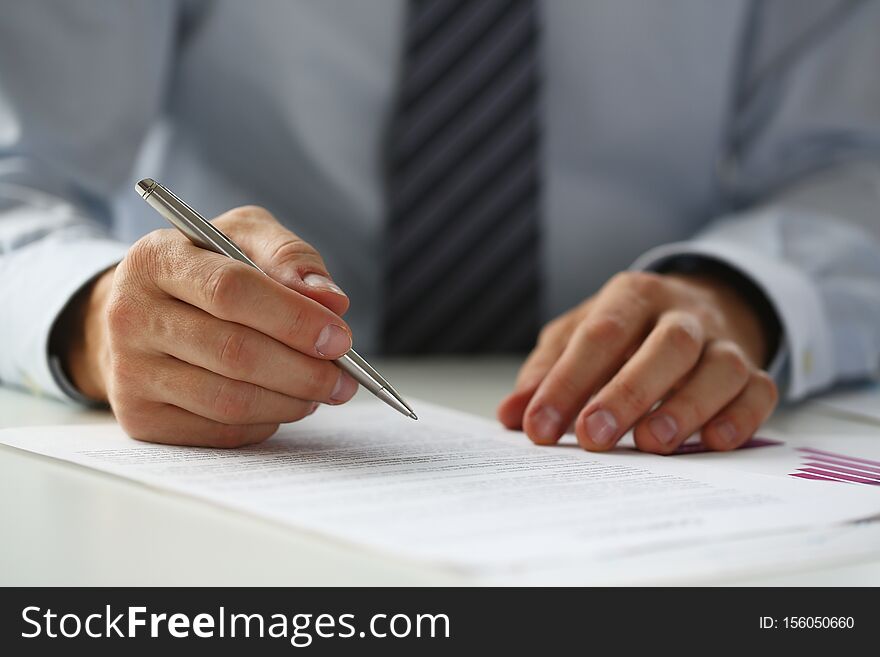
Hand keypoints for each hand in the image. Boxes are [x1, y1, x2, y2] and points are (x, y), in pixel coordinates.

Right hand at [61, 206, 357, 445]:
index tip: (340, 337)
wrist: (141, 311)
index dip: (294, 318)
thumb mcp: (244, 237)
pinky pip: (219, 432)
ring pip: (229, 401)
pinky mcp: (140, 418)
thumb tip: (332, 301)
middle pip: (234, 353)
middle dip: (304, 371)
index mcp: (157, 259)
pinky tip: (283, 404)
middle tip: (345, 378)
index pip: (231, 291)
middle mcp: (130, 315)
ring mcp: (129, 372)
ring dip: (291, 402)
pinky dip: (265, 423)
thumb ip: (290, 257)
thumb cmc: (207, 269)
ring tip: (322, 391)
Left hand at [497, 271, 778, 452]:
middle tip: (592, 437)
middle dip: (627, 394)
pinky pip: (759, 391)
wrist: (697, 306)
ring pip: (720, 368)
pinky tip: (711, 442)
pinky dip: (740, 418)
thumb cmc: (626, 330)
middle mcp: (683, 315)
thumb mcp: (578, 334)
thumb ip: (546, 371)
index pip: (600, 333)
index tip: (538, 427)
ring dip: (686, 408)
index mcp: (633, 296)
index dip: (567, 381)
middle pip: (666, 346)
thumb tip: (512, 414)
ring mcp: (724, 341)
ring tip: (650, 444)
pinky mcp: (753, 371)